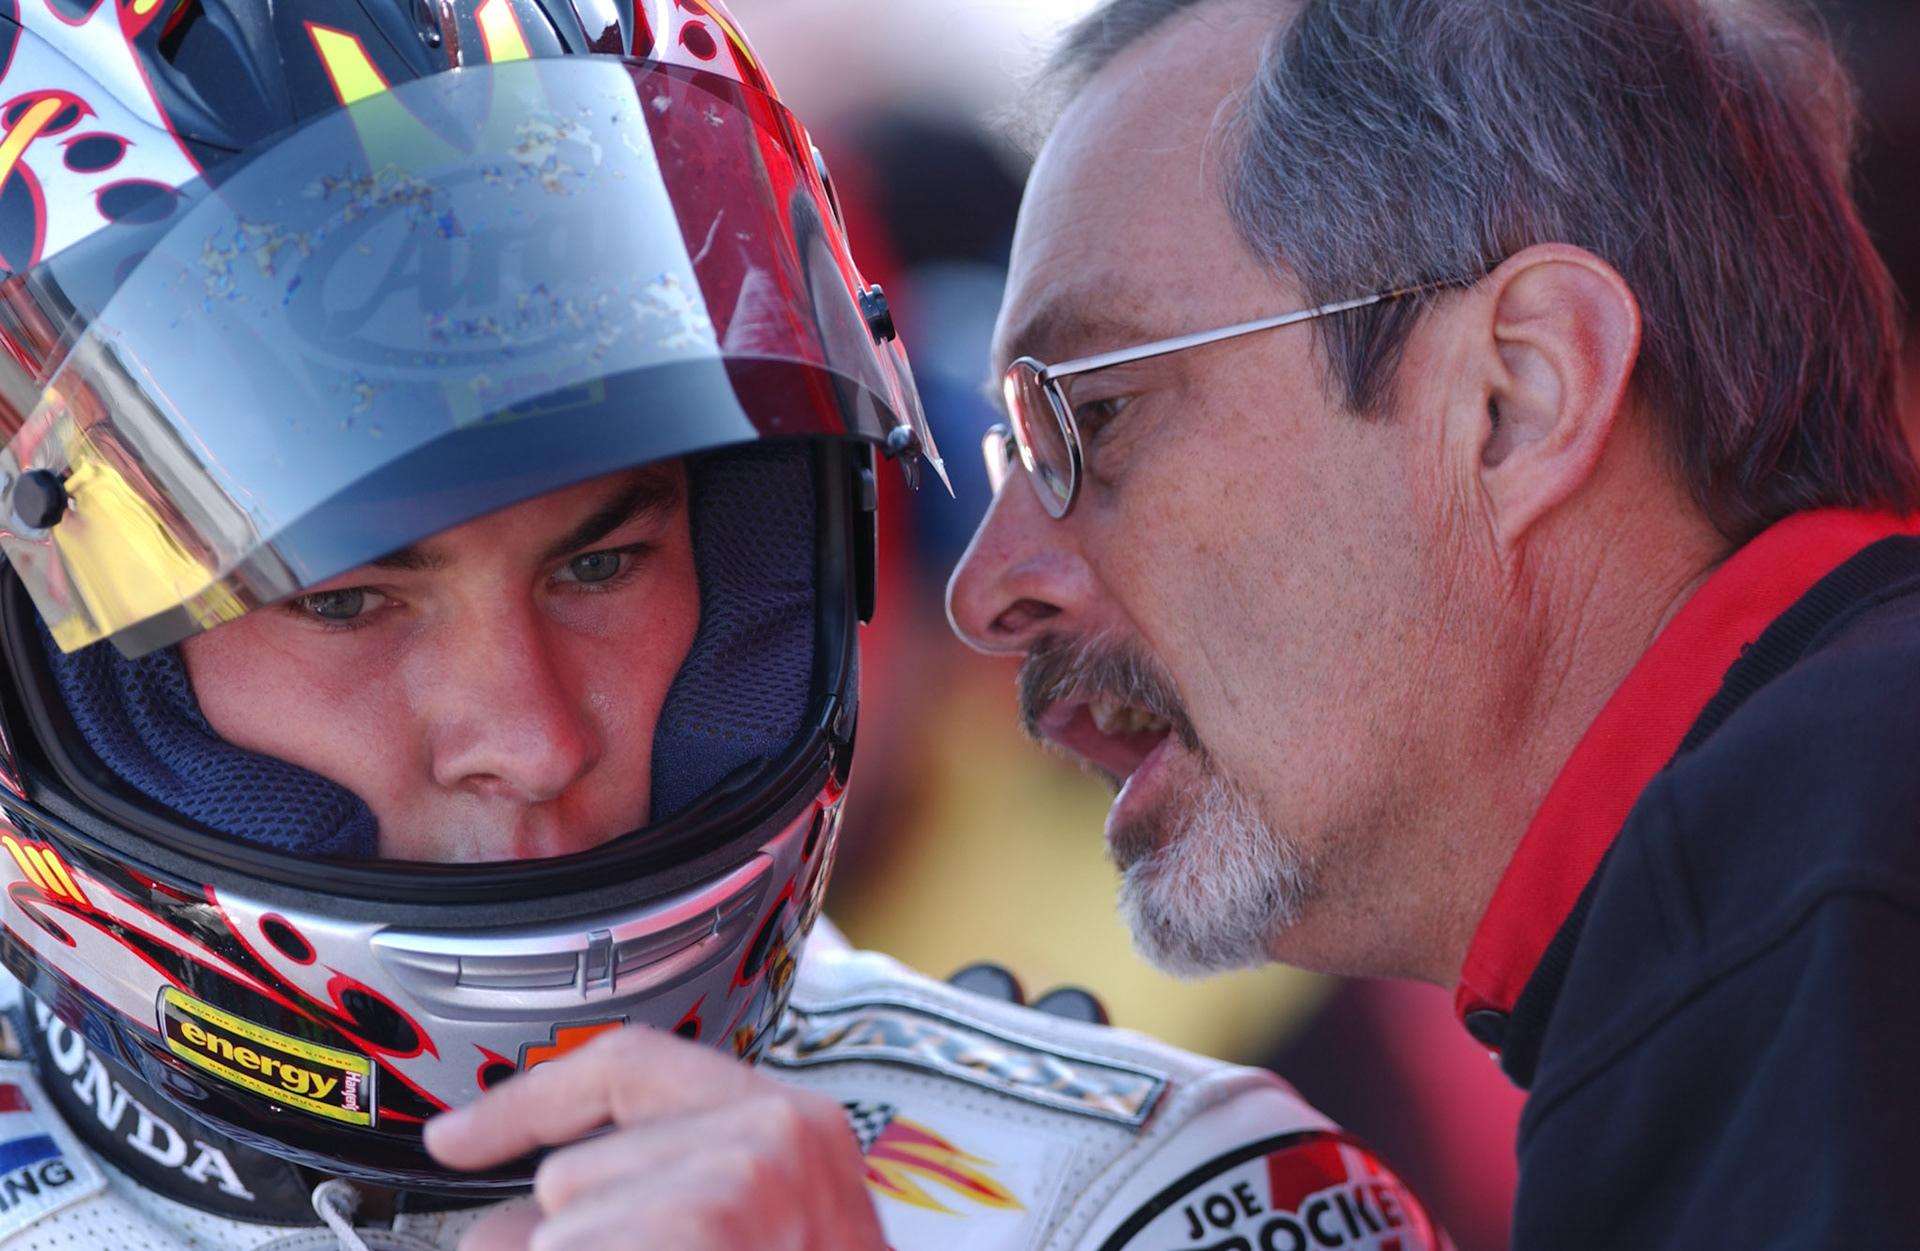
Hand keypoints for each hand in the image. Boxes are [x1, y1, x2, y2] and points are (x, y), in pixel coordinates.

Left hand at [423, 1025, 888, 1250]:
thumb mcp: (753, 1229)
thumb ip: (657, 1191)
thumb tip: (510, 1220)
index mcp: (797, 1125)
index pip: (630, 1066)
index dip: (531, 1101)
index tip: (461, 1135)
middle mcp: (772, 1140)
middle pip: (573, 1172)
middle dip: (569, 1241)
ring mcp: (739, 1189)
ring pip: (560, 1230)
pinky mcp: (704, 1228)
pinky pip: (567, 1245)